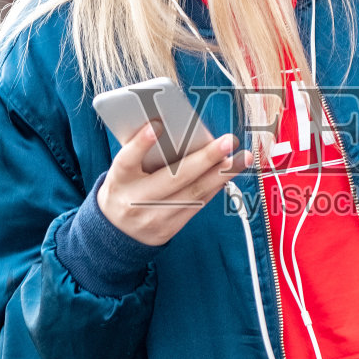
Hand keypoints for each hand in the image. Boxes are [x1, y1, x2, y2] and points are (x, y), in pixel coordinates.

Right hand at [97, 120, 250, 247]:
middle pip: (173, 178)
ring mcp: (154, 217)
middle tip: (228, 140)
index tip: (157, 125)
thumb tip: (177, 131)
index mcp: (118, 181)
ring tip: (243, 157)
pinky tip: (230, 172)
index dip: (140, 144)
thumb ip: (142, 154)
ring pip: (194, 193)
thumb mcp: (122, 172)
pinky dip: (216, 186)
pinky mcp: (170, 228)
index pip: (127, 161)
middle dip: (205, 158)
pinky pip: (198, 204)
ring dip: (222, 174)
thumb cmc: (124, 189)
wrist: (115, 233)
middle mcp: (136, 201)